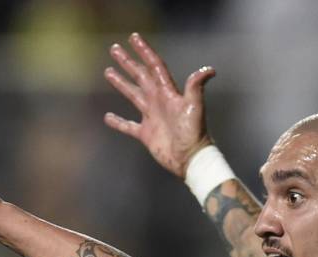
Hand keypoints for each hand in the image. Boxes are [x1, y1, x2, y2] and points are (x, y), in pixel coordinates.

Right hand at [104, 32, 215, 178]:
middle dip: (128, 63)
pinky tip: (107, 117)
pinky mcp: (146, 134)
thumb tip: (209, 70)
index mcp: (168, 92)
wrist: (190, 158)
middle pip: (140, 77)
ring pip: (133, 96)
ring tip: (108, 72)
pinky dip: (118, 123)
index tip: (133, 38)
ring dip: (121, 84)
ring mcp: (152, 117)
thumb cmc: (194, 132)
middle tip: (114, 49)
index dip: (144, 52)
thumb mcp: (195, 107)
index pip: (154, 67)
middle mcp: (158, 101)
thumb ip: (196, 87)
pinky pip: (128, 126)